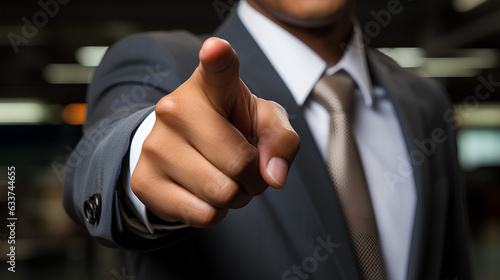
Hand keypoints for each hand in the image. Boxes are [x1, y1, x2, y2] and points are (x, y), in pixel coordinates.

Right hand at [130, 37, 299, 227]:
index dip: (218, 58)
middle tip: (244, 167)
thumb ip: (281, 140)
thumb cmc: (230, 128)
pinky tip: (204, 193)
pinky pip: (202, 216)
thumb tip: (274, 176)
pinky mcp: (143, 181)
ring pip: (221, 194)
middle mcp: (175, 109)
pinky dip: (215, 213)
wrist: (182, 149)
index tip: (216, 49)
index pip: (217, 69)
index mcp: (210, 85)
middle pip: (239, 163)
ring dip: (236, 197)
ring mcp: (154, 146)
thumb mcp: (262, 123)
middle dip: (255, 178)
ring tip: (224, 178)